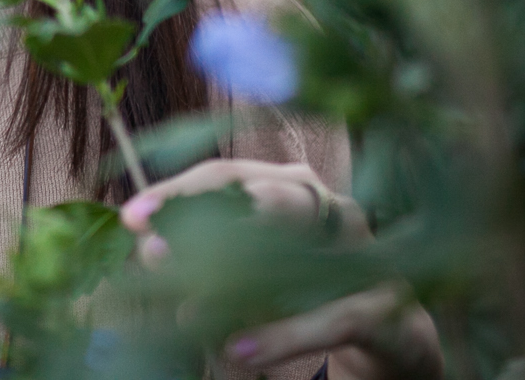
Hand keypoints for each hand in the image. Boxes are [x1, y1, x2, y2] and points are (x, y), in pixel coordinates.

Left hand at [120, 159, 442, 379]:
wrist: (393, 333)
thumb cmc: (314, 290)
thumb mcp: (261, 267)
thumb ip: (214, 252)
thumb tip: (150, 247)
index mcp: (295, 186)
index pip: (228, 175)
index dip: (178, 192)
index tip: (132, 216)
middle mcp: (330, 207)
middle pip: (262, 196)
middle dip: (204, 217)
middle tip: (151, 248)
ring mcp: (365, 251)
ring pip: (298, 254)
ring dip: (237, 282)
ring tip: (186, 311)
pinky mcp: (383, 305)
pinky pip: (330, 318)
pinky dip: (283, 336)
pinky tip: (239, 349)